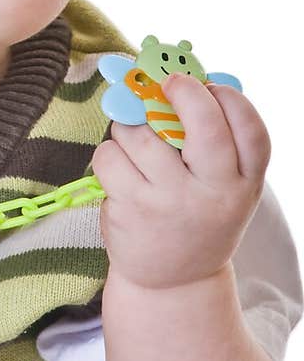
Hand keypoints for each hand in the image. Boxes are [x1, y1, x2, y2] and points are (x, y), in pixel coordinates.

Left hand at [89, 75, 270, 290]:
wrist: (173, 282)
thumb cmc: (197, 216)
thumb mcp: (223, 186)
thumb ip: (213, 140)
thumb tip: (181, 77)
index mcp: (245, 183)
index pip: (251, 131)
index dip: (229, 98)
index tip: (208, 85)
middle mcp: (214, 193)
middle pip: (203, 126)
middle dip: (182, 91)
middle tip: (167, 82)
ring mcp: (171, 202)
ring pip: (139, 134)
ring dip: (129, 126)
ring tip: (136, 145)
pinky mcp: (131, 209)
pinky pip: (109, 156)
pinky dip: (109, 154)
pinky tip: (120, 172)